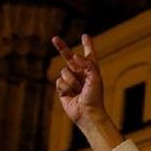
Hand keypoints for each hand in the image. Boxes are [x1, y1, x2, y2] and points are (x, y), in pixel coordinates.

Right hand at [52, 34, 122, 150]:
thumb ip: (87, 65)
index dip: (87, 45)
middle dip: (62, 48)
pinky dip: (65, 87)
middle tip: (55, 39)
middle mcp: (81, 73)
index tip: (85, 36)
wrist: (87, 113)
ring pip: (64, 71)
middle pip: (69, 57)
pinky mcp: (62, 89)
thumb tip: (75, 56)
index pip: (89, 55)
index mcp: (91, 70)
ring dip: (71, 81)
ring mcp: (71, 81)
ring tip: (79, 90)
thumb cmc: (95, 97)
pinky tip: (71, 95)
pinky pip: (59, 81)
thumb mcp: (95, 78)